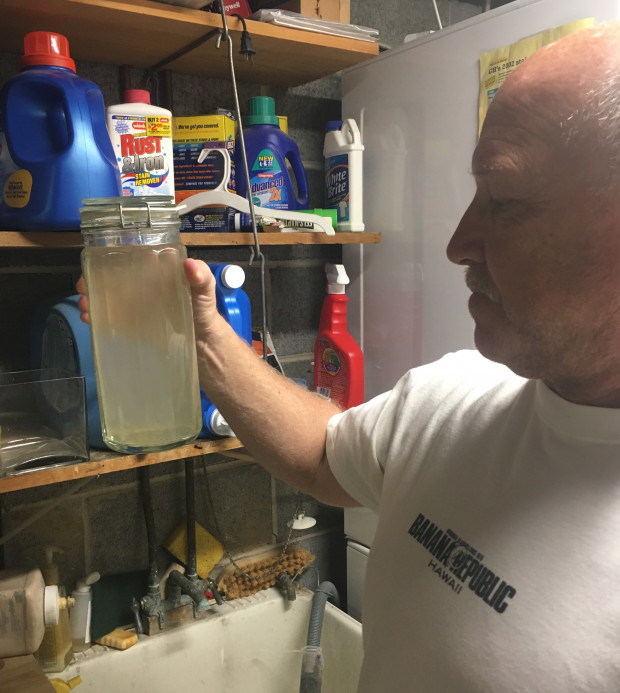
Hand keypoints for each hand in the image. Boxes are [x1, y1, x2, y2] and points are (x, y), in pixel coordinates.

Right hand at [76, 259, 218, 332]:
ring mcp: (138, 304)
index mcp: (159, 272)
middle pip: (113, 277)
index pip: (132, 257)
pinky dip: (98, 317)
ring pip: (109, 296)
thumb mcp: (206, 293)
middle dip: (95, 279)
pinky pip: (112, 317)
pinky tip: (90, 319)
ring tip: (85, 306)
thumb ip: (202, 279)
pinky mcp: (134, 323)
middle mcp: (145, 285)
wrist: (205, 345)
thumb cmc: (205, 313)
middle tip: (84, 287)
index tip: (97, 263)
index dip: (111, 258)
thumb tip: (191, 265)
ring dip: (93, 298)